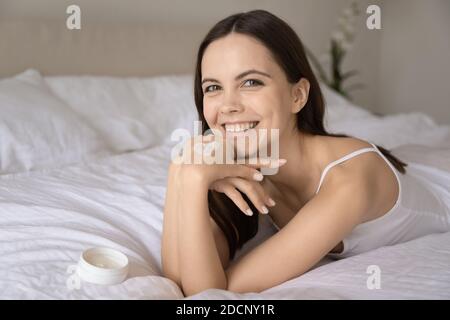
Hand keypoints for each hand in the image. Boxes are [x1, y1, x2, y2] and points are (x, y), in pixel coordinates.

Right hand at [171, 135, 285, 215]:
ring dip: (258, 200)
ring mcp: (228, 174)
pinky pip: (235, 194)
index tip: (283, 163)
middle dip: (266, 189)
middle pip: (256, 177)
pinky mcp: (220, 182)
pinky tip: (249, 213)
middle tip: (275, 201)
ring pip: (248, 187)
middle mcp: (233, 166)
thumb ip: (222, 164)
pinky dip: (242, 204)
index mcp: (233, 159)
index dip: (268, 161)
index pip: (254, 160)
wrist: (185, 163)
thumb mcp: (213, 163)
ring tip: (266, 211)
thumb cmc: (199, 162)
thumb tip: (230, 166)